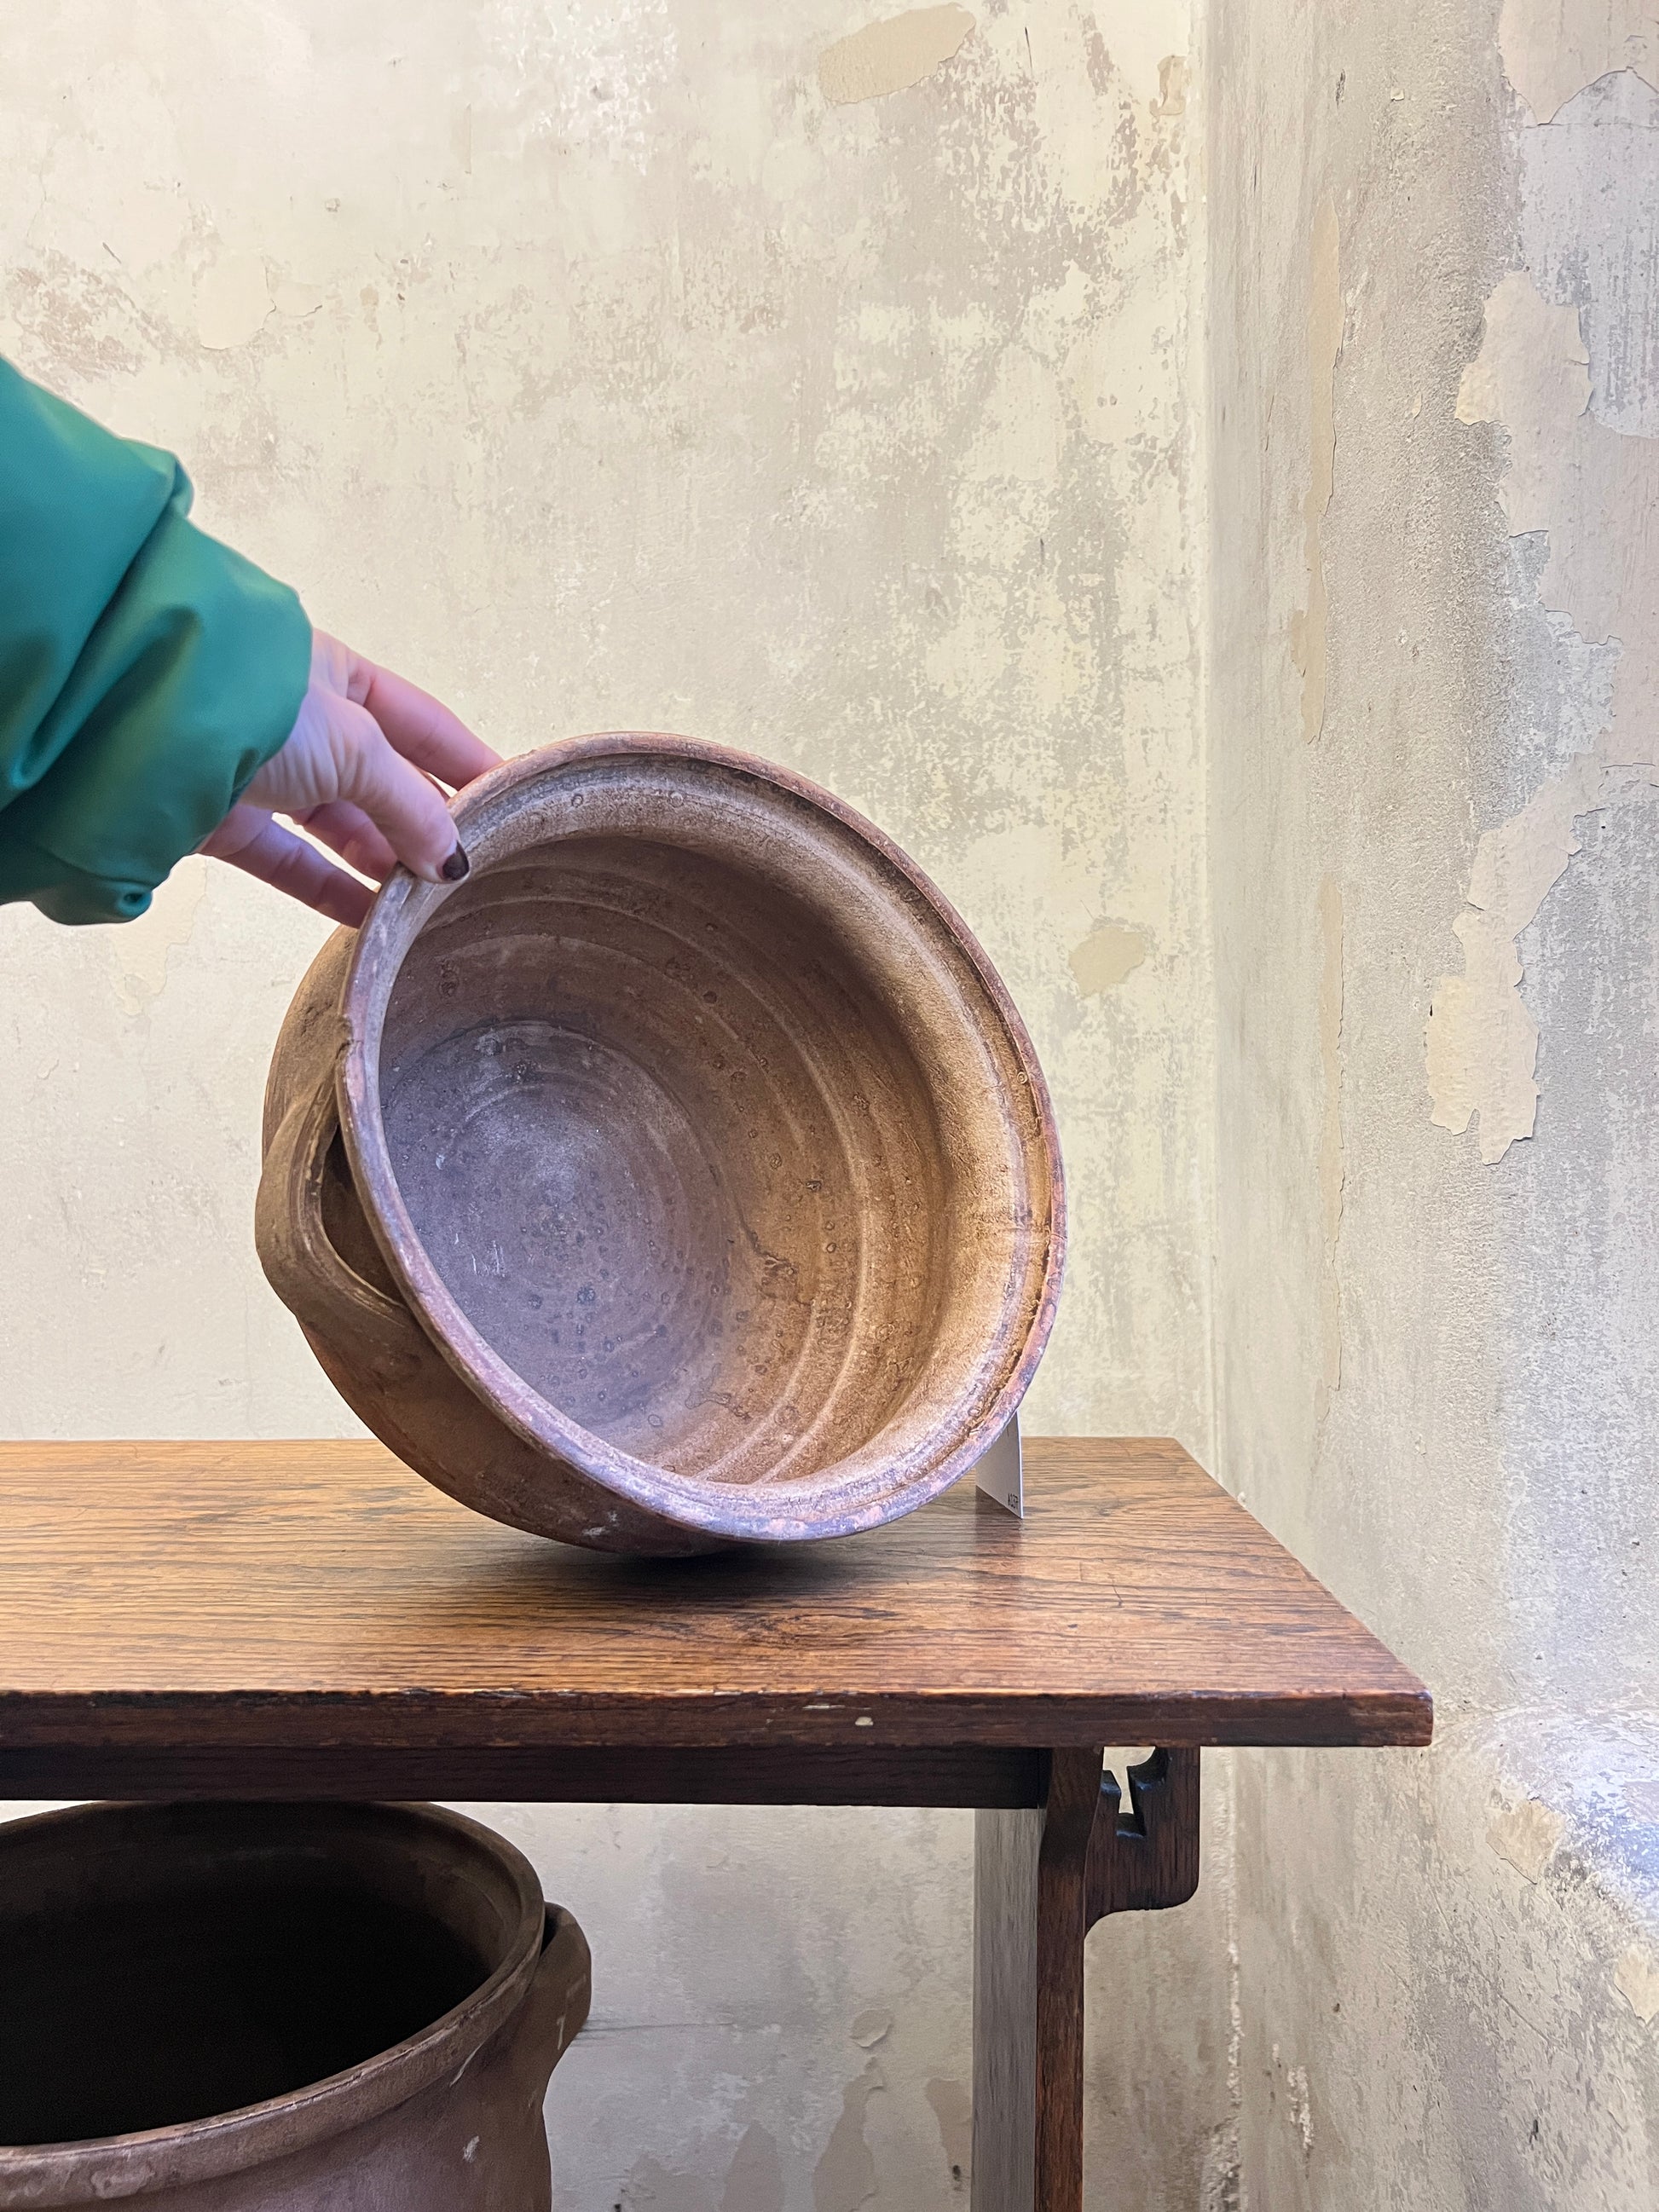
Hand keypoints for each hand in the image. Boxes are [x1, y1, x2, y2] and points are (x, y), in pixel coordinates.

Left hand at [199, 631, 500, 925]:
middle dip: (427, 826)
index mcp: (339, 676)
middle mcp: (304, 722)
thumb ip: (411, 805)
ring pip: (340, 827)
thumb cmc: (256, 704)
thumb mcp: (358, 746)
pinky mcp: (227, 821)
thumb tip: (454, 859)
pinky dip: (333, 891)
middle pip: (384, 783)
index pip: (423, 726)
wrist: (142, 727)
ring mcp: (264, 772)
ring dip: (384, 864)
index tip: (513, 803)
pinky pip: (293, 864)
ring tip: (429, 904)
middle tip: (474, 870)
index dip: (468, 764)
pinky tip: (374, 919)